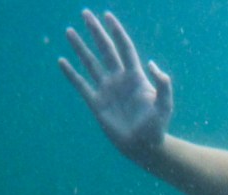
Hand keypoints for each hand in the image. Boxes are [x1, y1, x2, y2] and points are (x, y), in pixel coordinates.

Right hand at [59, 9, 173, 158]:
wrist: (143, 147)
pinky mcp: (97, 104)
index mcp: (136, 77)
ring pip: (91, 64)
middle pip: (106, 50)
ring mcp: (107, 91)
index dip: (117, 32)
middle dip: (96, 32)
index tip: (108, 16)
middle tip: (85, 13)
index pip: (125, 48)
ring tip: (70, 31)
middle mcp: (119, 80)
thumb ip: (163, 84)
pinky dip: (71, 74)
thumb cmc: (156, 127)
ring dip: (80, 48)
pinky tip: (62, 61)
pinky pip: (81, 85)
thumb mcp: (164, 105)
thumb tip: (151, 63)